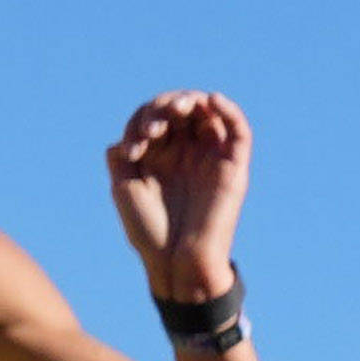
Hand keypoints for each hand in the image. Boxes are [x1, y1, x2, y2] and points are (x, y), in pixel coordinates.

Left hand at [102, 91, 251, 286]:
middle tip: (152, 129)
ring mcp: (211, 156)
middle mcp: (187, 152)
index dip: (142, 119)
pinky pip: (238, 129)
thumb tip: (121, 139)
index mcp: (161, 155)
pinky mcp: (234, 165)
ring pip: (208, 112)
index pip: (156, 116)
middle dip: (164, 107)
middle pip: (181, 109)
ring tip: (176, 109)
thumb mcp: (124, 188)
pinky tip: (212, 99)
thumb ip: (120, 158)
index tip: (133, 149)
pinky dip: (229, 109)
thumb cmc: (148, 231)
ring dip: (191, 101)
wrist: (175, 261)